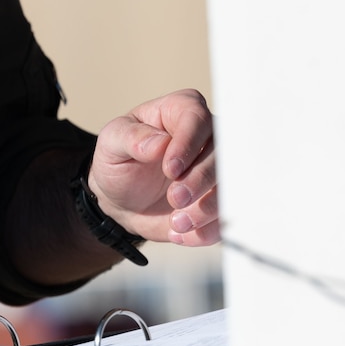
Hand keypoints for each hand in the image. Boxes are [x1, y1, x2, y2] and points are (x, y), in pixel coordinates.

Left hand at [89, 89, 218, 245]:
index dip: (188, 144)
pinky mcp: (221, 199)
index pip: (196, 118)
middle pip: (222, 152)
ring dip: (207, 208)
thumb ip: (131, 138)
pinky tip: (181, 234)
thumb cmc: (119, 161)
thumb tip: (159, 143)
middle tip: (175, 199)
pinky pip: (228, 216)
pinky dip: (208, 230)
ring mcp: (219, 169)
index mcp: (180, 110)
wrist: (123, 200)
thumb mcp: (112, 144)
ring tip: (177, 223)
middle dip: (200, 180)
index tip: (170, 169)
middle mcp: (208, 135)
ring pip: (232, 185)